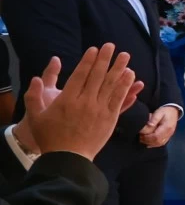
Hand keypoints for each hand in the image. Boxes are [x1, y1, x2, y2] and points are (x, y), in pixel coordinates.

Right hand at [23, 44, 140, 160]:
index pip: (80, 75)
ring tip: (125, 56)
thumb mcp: (35, 116)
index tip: (94, 49)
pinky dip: (126, 87)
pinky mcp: (110, 119)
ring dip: (119, 69)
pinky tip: (131, 77)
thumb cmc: (50, 138)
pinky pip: (119, 100)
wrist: (68, 159)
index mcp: (67, 99)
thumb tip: (36, 79)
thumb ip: (33, 96)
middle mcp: (85, 102)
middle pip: (97, 76)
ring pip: (111, 85)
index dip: (88, 61)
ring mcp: (99, 110)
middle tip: (112, 46)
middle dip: (105, 59)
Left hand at [139, 106, 179, 147]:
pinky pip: (161, 143)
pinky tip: (148, 143)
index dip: (147, 137)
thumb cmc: (165, 111)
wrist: (173, 111)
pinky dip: (154, 144)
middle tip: (140, 138)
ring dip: (150, 143)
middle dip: (147, 141)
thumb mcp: (159, 112)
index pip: (156, 136)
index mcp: (167, 127)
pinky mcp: (168, 136)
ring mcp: (169, 135)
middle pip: (157, 141)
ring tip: (143, 140)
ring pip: (159, 143)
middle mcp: (169, 133)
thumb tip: (149, 125)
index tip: (141, 135)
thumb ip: (154, 119)